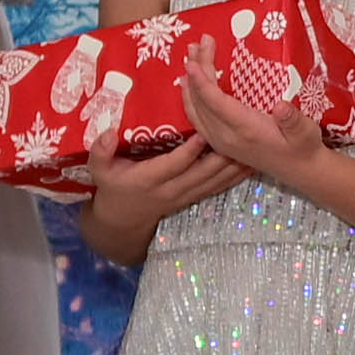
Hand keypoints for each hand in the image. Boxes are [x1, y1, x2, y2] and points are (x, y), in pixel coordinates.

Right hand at [84, 127, 251, 230]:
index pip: (174, 164)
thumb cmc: (112, 188)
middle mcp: (171, 189)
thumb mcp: (99, 170)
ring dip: (234, 167)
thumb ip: (100, 152)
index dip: (191, 150)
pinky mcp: (194, 198)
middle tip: (240, 135)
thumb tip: (107, 133)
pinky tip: (252, 165)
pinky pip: (218, 188)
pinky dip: (235, 177)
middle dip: (223, 156)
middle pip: (203, 173)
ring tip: (254, 149)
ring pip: (215, 181)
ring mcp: (185, 196)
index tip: (205, 132)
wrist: (121, 222)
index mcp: (149, 180)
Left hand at [181, 37, 328, 181]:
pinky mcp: (220, 142)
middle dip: (196, 71)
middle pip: (201, 101)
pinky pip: (197, 118)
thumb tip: (282, 107)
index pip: (216, 103)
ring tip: (189, 57)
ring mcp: (220, 141)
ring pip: (195, 110)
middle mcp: (226, 137)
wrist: (301, 170)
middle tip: (195, 45)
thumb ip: (293, 120)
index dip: (202, 82)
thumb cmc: (304, 146)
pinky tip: (189, 84)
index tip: (192, 62)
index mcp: (246, 130)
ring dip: (190, 83)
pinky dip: (190, 99)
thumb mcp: (306, 132)